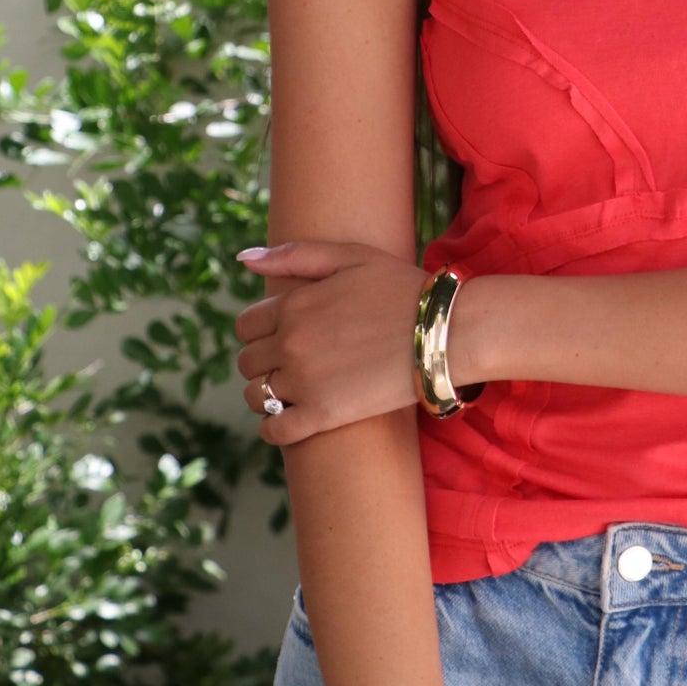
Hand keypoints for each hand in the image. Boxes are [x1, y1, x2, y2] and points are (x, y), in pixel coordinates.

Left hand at [233, 239, 426, 444]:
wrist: (443, 331)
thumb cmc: (401, 289)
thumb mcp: (350, 257)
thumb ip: (294, 255)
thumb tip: (243, 259)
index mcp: (293, 305)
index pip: (245, 326)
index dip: (259, 331)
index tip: (279, 335)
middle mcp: (291, 344)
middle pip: (247, 361)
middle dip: (263, 361)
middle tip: (289, 362)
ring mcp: (305, 382)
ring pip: (256, 396)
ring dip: (265, 394)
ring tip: (290, 390)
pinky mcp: (324, 415)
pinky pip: (276, 430)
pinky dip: (273, 429)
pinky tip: (288, 420)